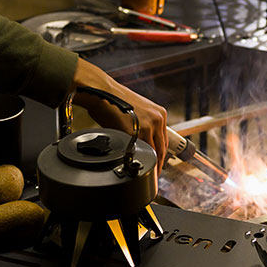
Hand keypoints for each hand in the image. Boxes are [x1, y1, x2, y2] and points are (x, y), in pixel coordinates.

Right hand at [70, 58, 167, 175]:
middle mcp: (158, 119)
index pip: (164, 140)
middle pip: (162, 148)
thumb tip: (142, 142)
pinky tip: (137, 166)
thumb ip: (143, 125)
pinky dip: (140, 160)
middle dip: (159, 163)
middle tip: (155, 174)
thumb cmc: (113, 100)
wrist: (101, 91)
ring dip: (152, 164)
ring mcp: (148, 125)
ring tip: (148, 174)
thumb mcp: (136, 112)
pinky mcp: (136, 132)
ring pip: (154, 152)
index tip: (159, 162)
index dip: (162, 154)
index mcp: (159, 114)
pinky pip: (141, 151)